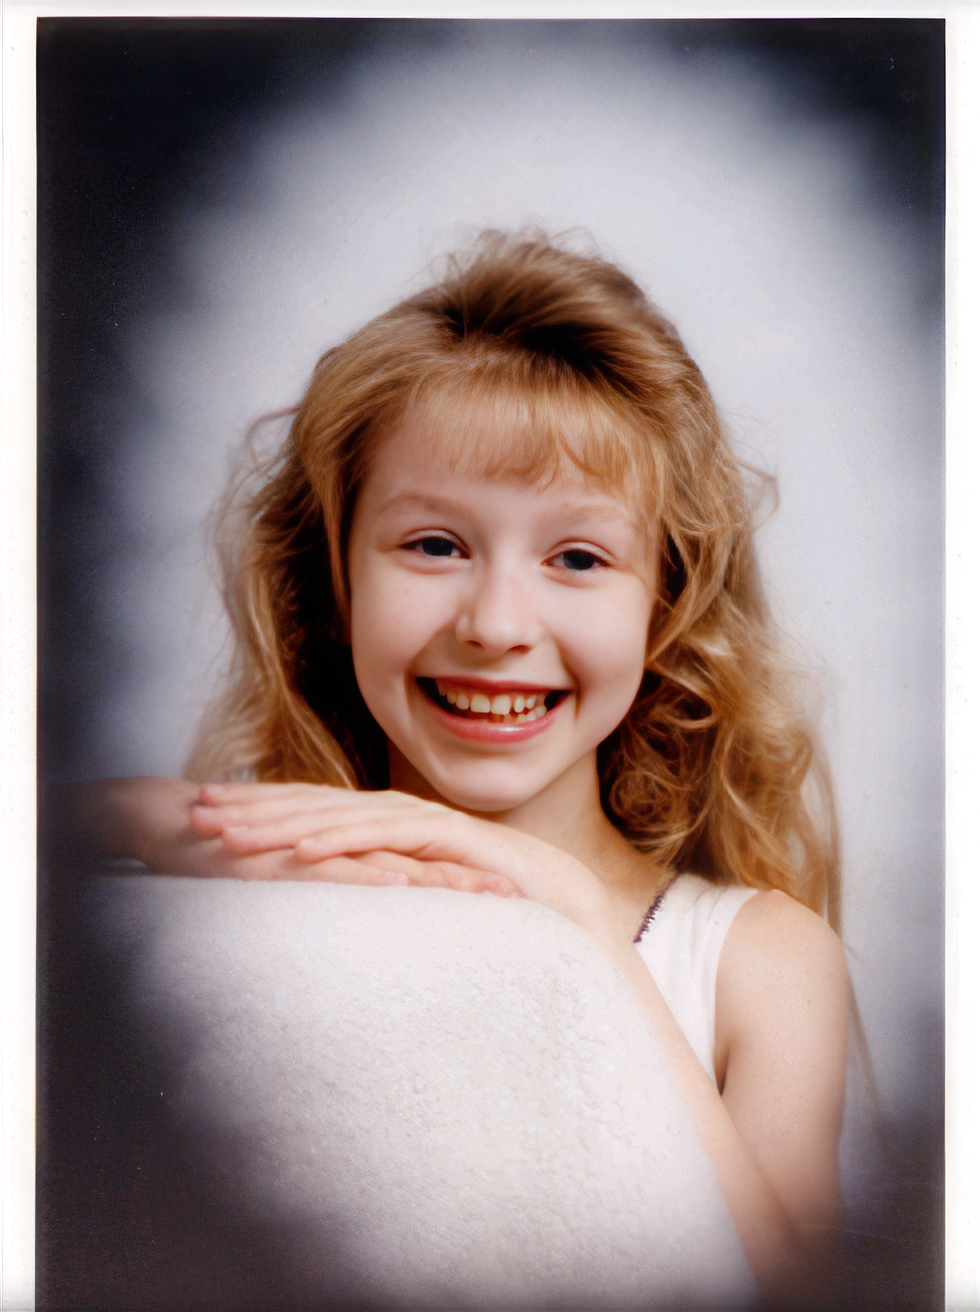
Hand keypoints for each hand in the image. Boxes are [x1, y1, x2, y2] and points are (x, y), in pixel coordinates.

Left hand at [190, 782, 615, 937]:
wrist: (574, 906)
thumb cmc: (499, 909)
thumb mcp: (424, 899)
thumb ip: (384, 890)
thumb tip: (338, 907)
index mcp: (393, 827)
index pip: (314, 812)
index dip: (261, 810)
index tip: (209, 817)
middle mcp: (403, 816)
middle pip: (315, 806)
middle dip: (254, 807)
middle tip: (195, 812)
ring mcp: (427, 825)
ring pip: (341, 818)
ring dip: (281, 823)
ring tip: (228, 835)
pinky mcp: (452, 843)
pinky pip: (387, 840)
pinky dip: (342, 843)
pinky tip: (300, 853)